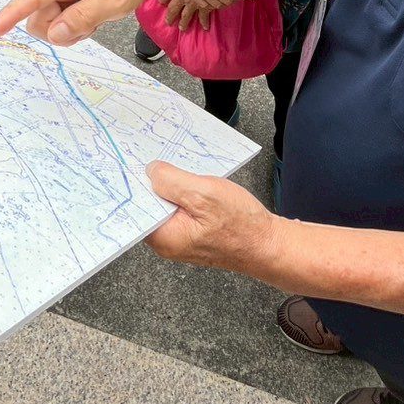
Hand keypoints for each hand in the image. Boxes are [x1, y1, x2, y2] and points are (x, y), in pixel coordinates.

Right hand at [0, 0, 155, 44]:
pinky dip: (72, 25)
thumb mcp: (116, 1)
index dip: (11, 14)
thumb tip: (54, 34)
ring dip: (69, 29)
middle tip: (92, 23)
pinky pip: (56, 20)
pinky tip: (89, 15)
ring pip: (48, 23)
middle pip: (39, 18)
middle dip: (62, 30)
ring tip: (94, 16)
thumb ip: (84, 17)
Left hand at [143, 161, 277, 272]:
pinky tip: (195, 183)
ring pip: (166, 203)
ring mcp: (180, 238)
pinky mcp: (192, 232)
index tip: (137, 162)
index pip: (136, 207)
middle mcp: (167, 241)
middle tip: (163, 160)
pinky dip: (185, 193)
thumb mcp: (204, 194)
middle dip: (156, 182)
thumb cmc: (242, 226)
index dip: (137, 182)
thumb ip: (172, 181)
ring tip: (183, 171)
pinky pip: (180, 208)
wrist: (268, 244)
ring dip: (173, 186)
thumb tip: (151, 171)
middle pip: (150, 204)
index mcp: (164, 236)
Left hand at [162, 0, 230, 30]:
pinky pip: (203, 16)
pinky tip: (205, 27)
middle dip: (170, 15)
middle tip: (168, 22)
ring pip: (186, 14)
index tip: (161, 1)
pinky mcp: (206, 6)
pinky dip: (204, 22)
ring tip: (182, 28)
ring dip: (184, 22)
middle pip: (173, 7)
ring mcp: (194, 1)